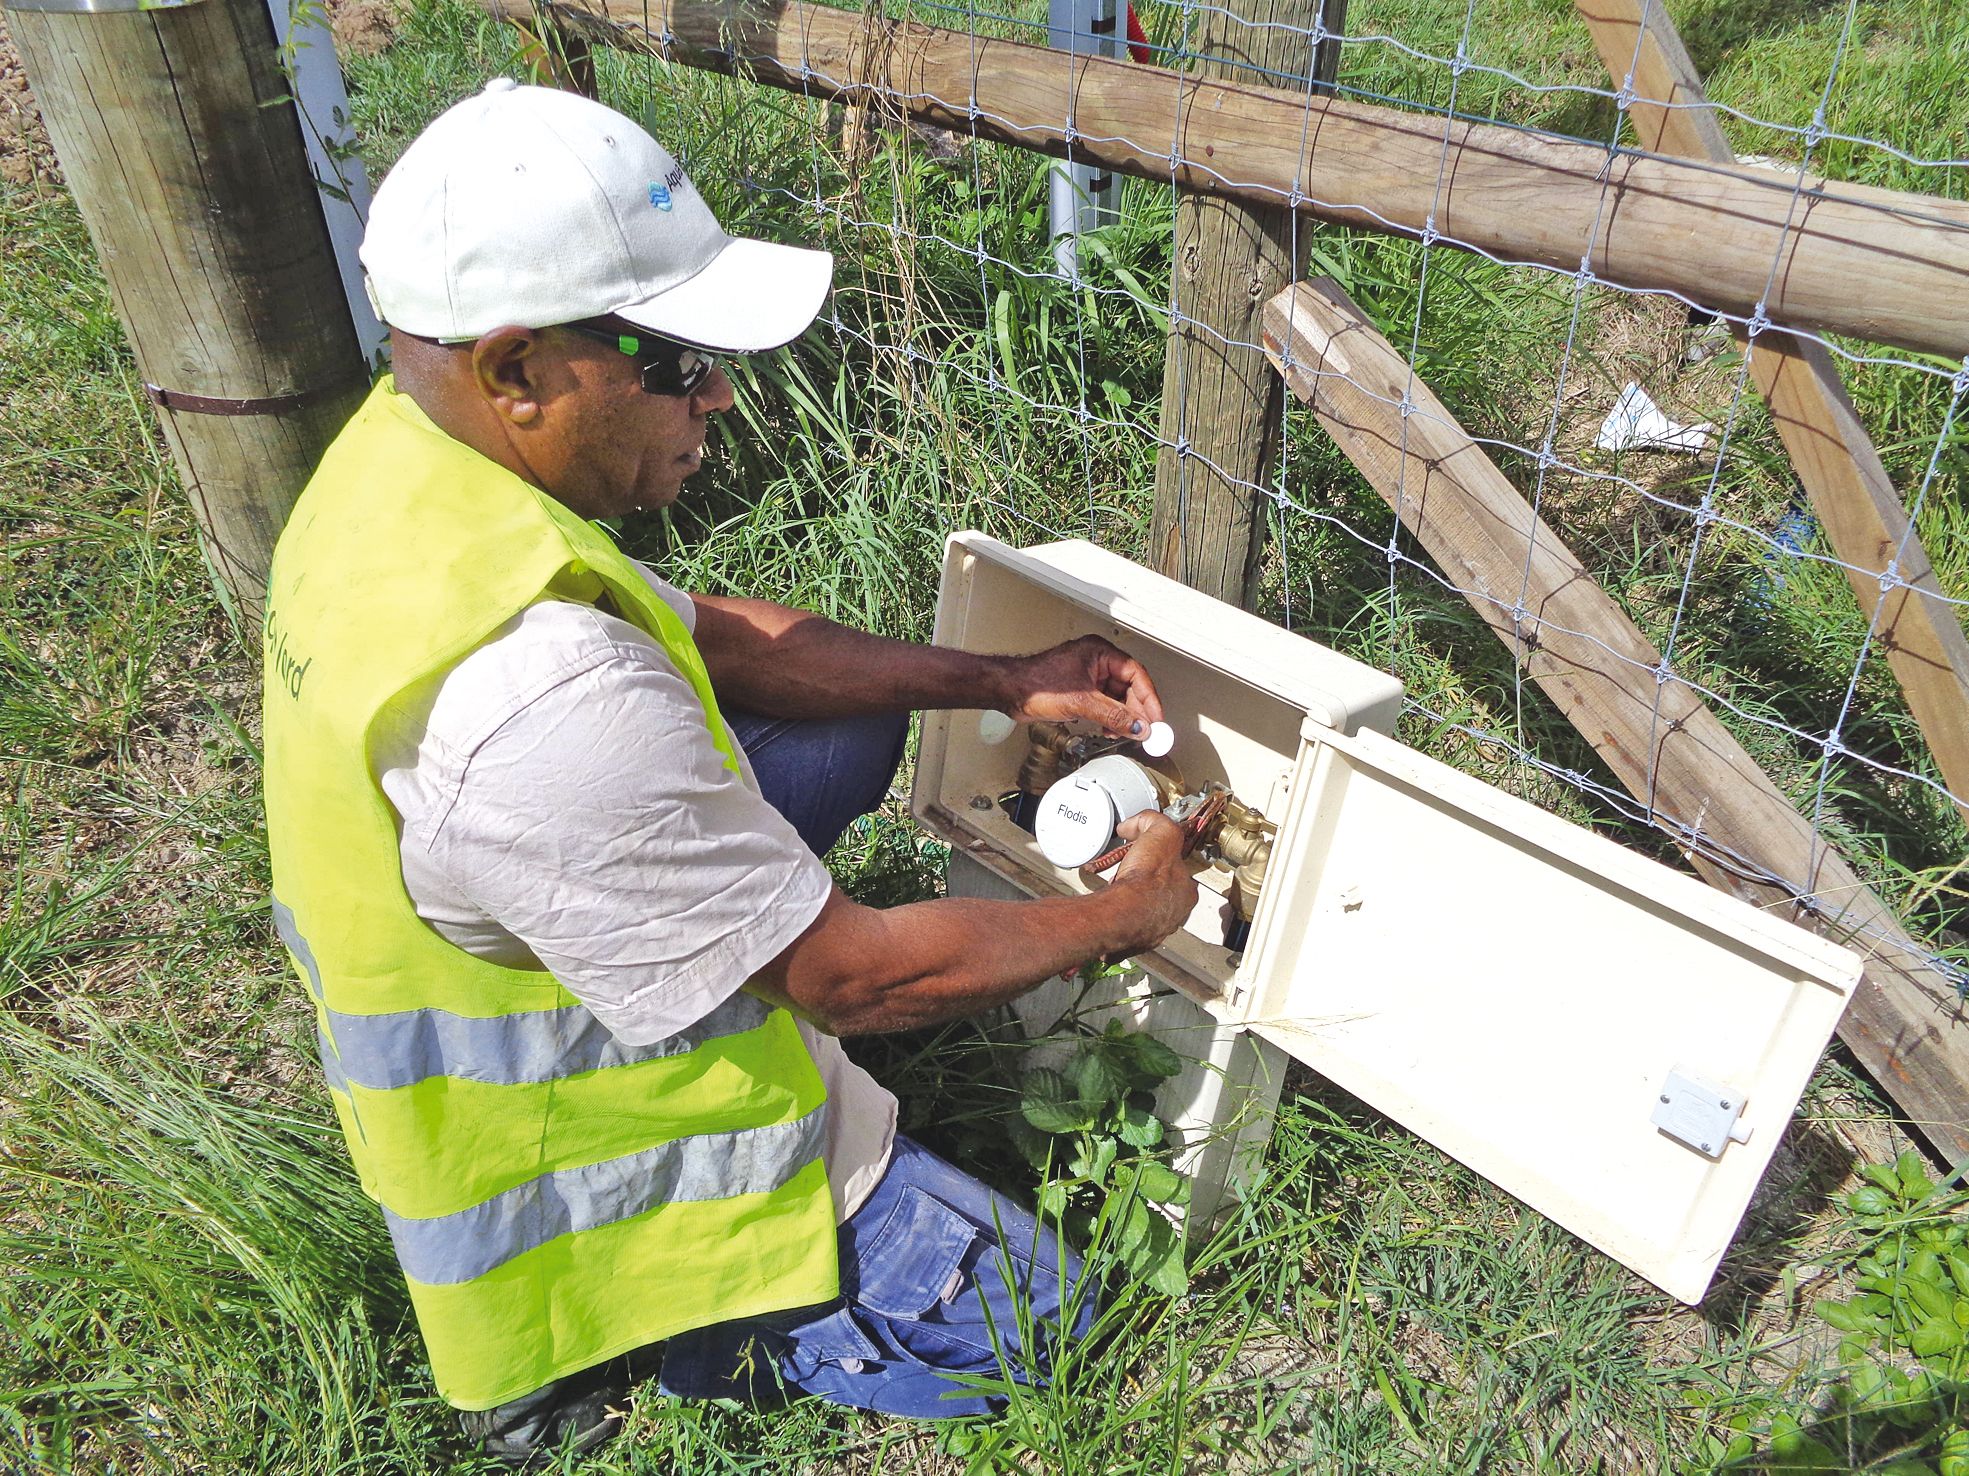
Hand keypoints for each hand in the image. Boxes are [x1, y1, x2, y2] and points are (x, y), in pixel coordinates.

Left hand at [1001, 635, 1163, 739]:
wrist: (1009, 691)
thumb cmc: (1035, 684)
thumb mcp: (1082, 702)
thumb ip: (1114, 716)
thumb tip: (1138, 726)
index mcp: (1100, 653)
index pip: (1136, 674)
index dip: (1149, 699)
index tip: (1155, 719)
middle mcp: (1096, 661)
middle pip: (1129, 687)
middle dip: (1135, 711)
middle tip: (1143, 730)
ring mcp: (1088, 675)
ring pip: (1116, 697)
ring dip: (1122, 716)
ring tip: (1124, 732)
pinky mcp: (1080, 689)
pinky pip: (1103, 703)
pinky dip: (1108, 717)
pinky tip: (1108, 728)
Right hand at [1107, 811, 1197, 954]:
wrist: (1121, 914)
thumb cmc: (1145, 881)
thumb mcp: (1162, 832)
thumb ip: (1154, 822)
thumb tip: (1136, 823)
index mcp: (1187, 891)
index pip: (1179, 869)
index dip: (1161, 857)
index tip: (1146, 852)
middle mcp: (1174, 913)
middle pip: (1161, 891)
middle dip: (1145, 881)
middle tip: (1128, 871)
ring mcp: (1154, 929)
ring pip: (1143, 910)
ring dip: (1129, 898)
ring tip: (1116, 886)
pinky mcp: (1132, 941)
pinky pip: (1125, 925)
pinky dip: (1116, 914)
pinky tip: (1108, 904)